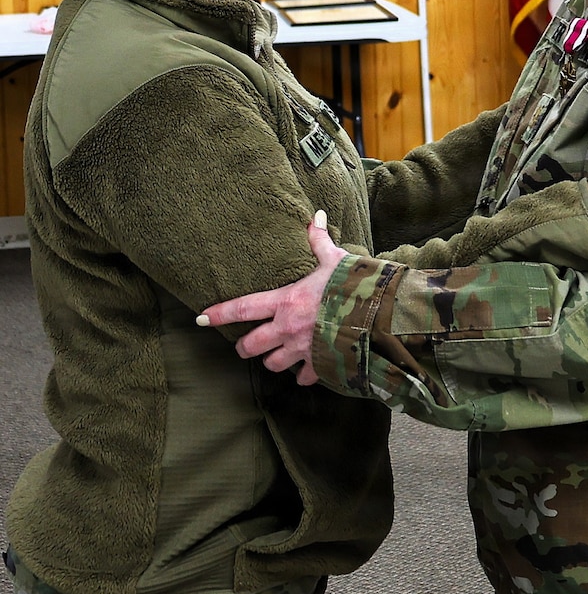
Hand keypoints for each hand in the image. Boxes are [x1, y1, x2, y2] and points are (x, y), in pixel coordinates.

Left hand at [197, 211, 347, 385]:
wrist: (379, 316)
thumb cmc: (354, 285)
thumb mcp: (335, 260)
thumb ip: (319, 241)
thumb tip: (314, 216)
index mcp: (286, 301)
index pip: (243, 308)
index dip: (219, 313)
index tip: (200, 318)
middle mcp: (288, 329)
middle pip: (251, 345)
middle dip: (244, 347)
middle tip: (245, 344)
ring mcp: (303, 350)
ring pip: (273, 364)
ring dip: (272, 360)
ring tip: (277, 354)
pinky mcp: (321, 365)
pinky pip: (304, 377)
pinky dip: (304, 374)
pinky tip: (307, 368)